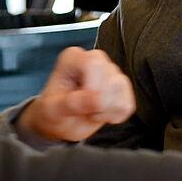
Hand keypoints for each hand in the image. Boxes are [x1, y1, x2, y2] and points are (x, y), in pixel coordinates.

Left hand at [16, 47, 135, 141]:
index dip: (94, 86)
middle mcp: (94, 60)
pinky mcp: (121, 87)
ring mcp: (110, 72)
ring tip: (91, 111)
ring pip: (123, 88)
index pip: (93, 62)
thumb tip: (95, 99)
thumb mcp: (53, 110)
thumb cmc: (53, 112)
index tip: (86, 104)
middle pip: (112, 77)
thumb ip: (72, 103)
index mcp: (73, 58)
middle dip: (100, 102)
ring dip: (107, 109)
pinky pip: (128, 103)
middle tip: (84, 110)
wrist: (61, 122)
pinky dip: (116, 114)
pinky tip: (101, 113)